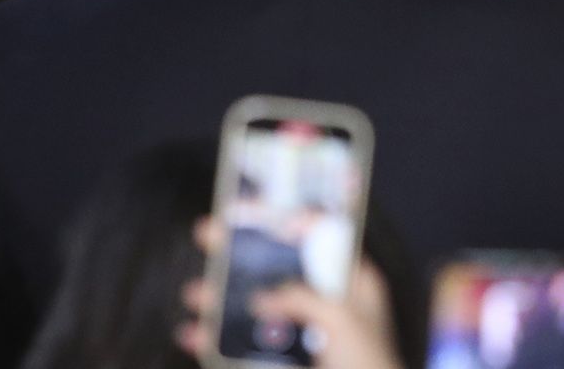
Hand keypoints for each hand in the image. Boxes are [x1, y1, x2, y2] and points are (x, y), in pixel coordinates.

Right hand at [178, 219, 401, 368]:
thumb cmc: (369, 365)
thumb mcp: (342, 320)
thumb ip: (302, 298)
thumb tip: (261, 298)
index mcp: (352, 285)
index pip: (321, 239)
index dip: (289, 220)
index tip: (254, 209)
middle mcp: (325, 305)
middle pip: (278, 269)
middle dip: (241, 253)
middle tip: (207, 233)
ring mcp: (303, 334)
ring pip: (255, 308)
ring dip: (220, 298)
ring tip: (194, 293)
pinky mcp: (284, 362)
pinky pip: (244, 347)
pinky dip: (216, 340)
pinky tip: (193, 333)